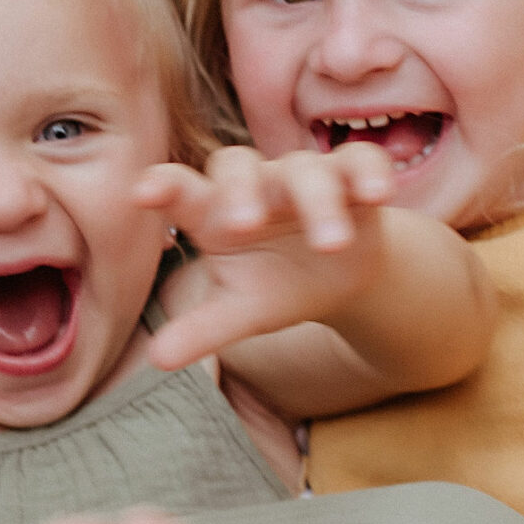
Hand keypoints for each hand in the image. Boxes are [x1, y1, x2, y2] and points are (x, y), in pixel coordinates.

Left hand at [136, 143, 393, 371]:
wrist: (339, 274)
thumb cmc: (276, 283)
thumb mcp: (240, 310)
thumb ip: (201, 330)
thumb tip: (157, 361)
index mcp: (216, 212)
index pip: (184, 191)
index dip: (164, 186)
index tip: (143, 193)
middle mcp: (257, 184)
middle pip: (239, 167)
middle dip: (242, 192)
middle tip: (244, 225)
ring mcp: (306, 176)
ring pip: (306, 171)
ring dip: (318, 204)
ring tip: (331, 245)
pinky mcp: (355, 177)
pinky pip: (363, 163)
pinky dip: (370, 174)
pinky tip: (380, 195)